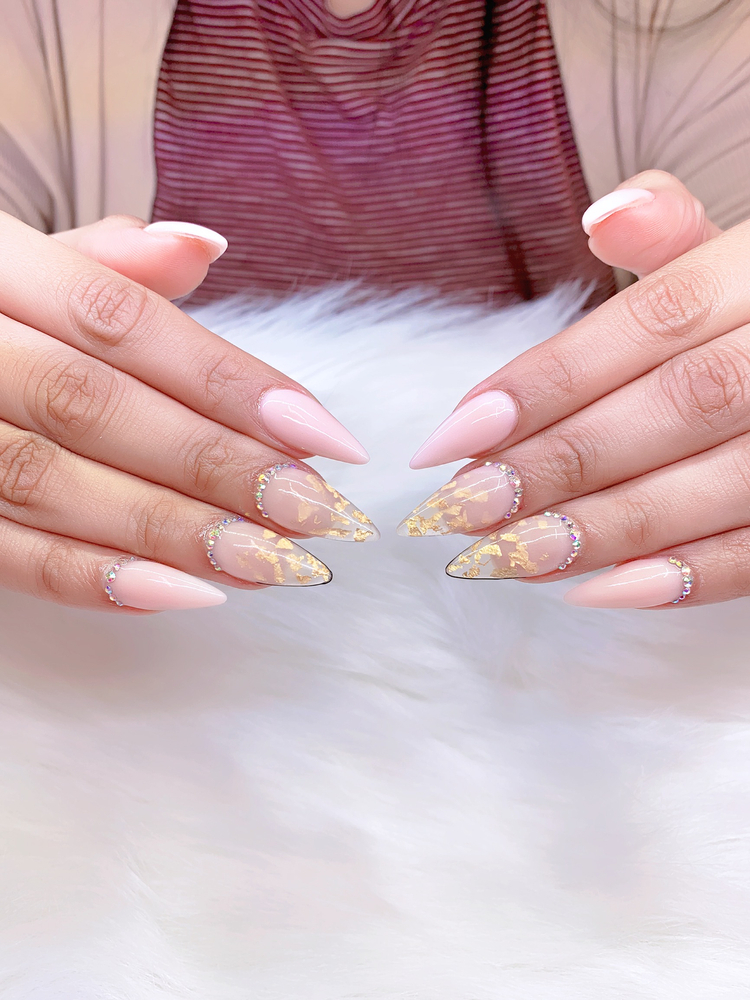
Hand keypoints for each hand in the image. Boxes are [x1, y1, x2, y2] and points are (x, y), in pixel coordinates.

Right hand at [0, 212, 375, 612]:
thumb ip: (105, 265)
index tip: (325, 436)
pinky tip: (182, 595)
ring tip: (270, 562)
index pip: (121, 321)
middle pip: (94, 406)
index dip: (227, 380)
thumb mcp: (15, 262)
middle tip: (313, 514)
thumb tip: (205, 246)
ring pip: (50, 484)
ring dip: (170, 532)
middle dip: (214, 465)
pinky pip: (2, 550)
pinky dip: (89, 578)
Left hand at [401, 171, 749, 608]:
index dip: (549, 381)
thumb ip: (670, 234)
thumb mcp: (731, 255)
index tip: (456, 434)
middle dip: (561, 463)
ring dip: (603, 528)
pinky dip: (685, 578)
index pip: (652, 323)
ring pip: (717, 481)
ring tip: (508, 556)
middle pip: (677, 405)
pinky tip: (597, 591)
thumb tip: (607, 215)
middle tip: (465, 508)